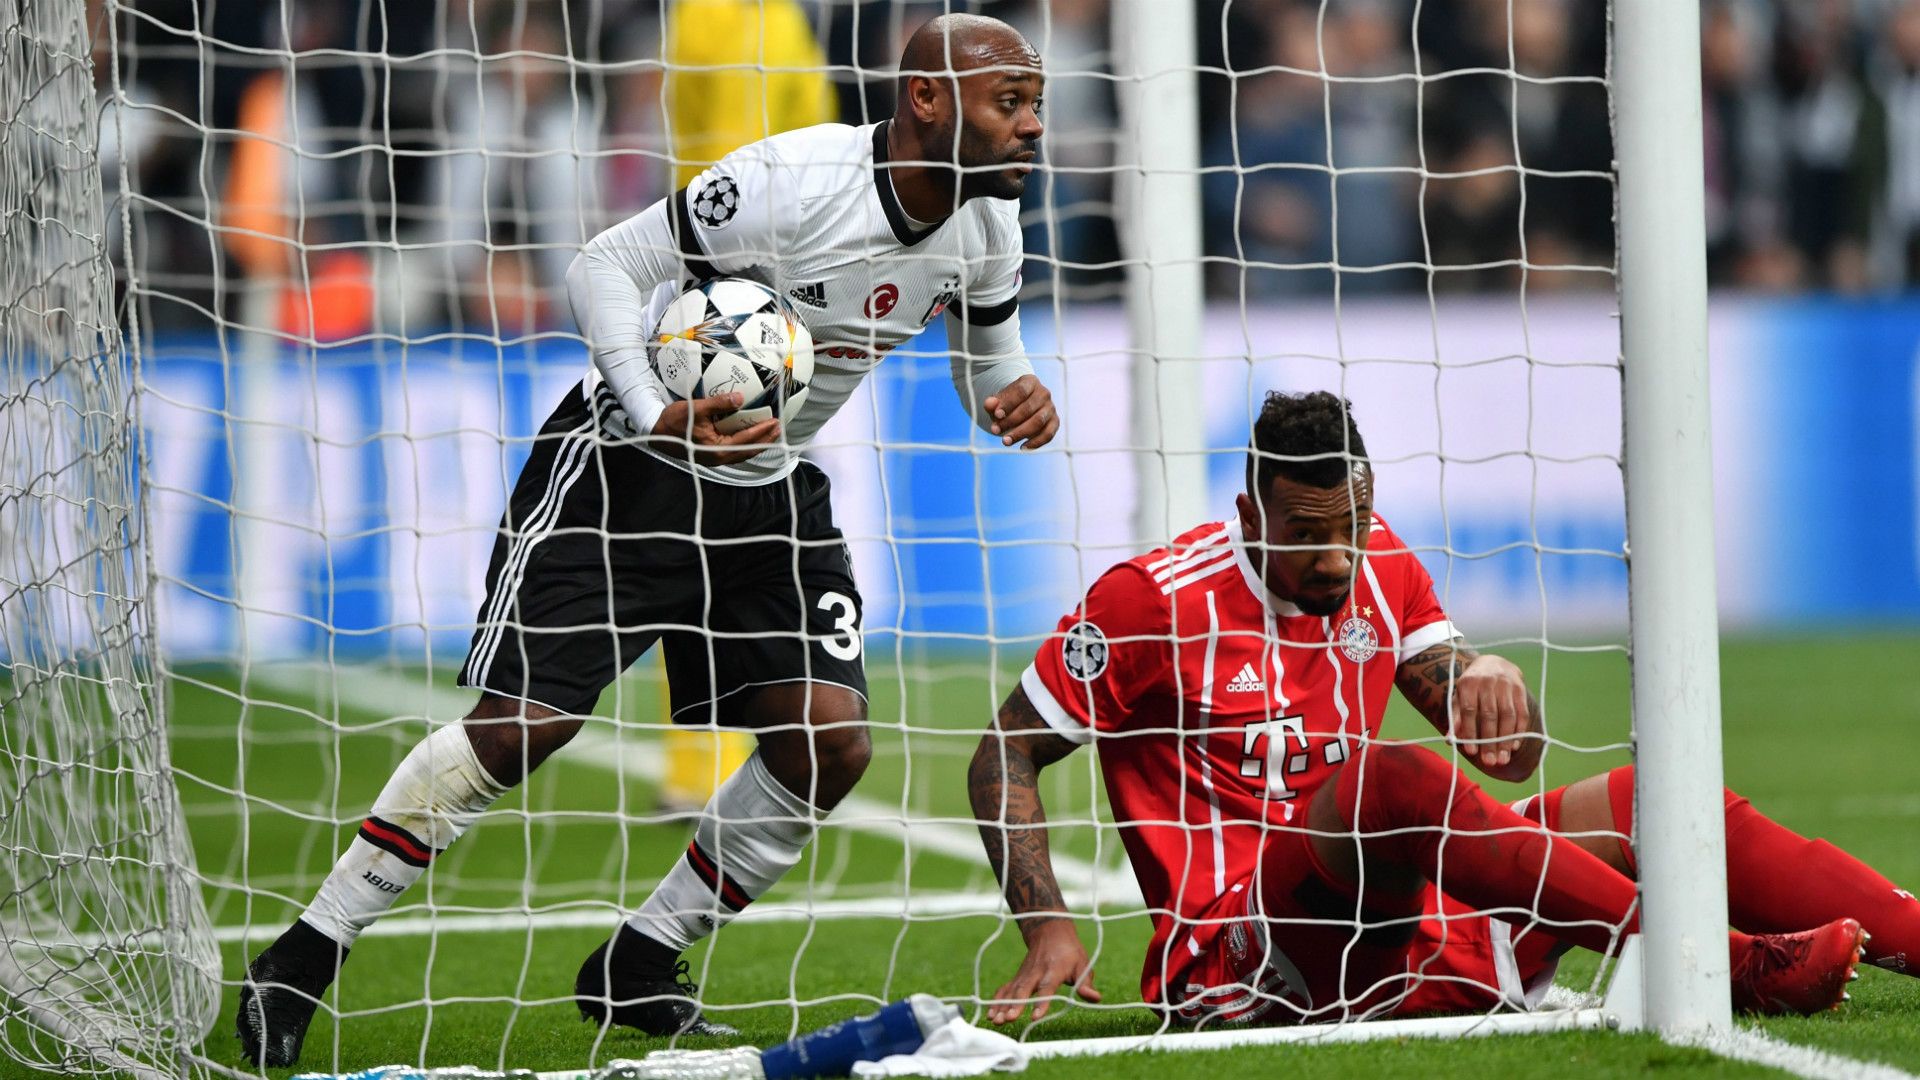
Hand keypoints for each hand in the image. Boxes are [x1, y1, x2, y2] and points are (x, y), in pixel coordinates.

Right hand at [649, 392, 779, 466]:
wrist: (654, 432)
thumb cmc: (674, 420)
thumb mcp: (697, 408)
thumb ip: (719, 403)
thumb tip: (740, 398)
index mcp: (717, 449)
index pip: (747, 439)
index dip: (762, 431)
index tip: (775, 422)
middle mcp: (718, 458)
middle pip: (748, 451)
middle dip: (765, 440)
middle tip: (779, 429)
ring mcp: (714, 459)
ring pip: (742, 453)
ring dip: (757, 443)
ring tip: (769, 433)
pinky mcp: (710, 456)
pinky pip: (734, 452)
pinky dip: (745, 445)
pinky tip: (749, 438)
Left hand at [983, 375, 1058, 449]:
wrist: (1021, 408)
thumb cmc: (1008, 404)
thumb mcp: (998, 402)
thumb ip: (992, 403)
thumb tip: (989, 404)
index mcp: (1030, 382)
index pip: (1021, 391)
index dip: (1008, 403)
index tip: (996, 415)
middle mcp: (1044, 393)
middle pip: (1028, 408)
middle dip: (1010, 421)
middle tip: (995, 430)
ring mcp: (1051, 408)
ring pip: (1038, 421)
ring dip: (1020, 433)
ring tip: (1005, 441)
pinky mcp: (1054, 422)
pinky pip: (1048, 434)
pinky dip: (1036, 442)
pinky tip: (1022, 447)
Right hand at [988, 918, 1100, 1023]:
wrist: (1050, 931)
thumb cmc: (1070, 952)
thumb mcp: (1083, 964)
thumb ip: (1086, 983)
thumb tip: (1095, 998)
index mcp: (1054, 969)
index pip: (1047, 988)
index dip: (1042, 1002)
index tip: (1035, 1016)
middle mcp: (1036, 972)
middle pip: (1024, 990)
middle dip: (1016, 1005)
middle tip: (1009, 1019)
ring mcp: (1024, 974)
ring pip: (1012, 990)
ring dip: (1003, 1005)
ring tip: (997, 1020)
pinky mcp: (1018, 977)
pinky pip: (1005, 989)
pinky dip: (998, 1000)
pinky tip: (991, 1015)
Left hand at [1450, 653, 1530, 771]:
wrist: (1493, 663)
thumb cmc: (1472, 686)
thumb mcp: (1460, 696)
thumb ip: (1456, 716)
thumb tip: (1450, 740)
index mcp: (1469, 683)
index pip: (1469, 710)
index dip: (1470, 732)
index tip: (1470, 752)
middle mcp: (1488, 682)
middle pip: (1489, 715)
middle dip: (1489, 741)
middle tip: (1489, 762)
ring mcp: (1506, 684)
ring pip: (1508, 715)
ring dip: (1506, 740)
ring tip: (1502, 759)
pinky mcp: (1520, 689)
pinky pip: (1522, 713)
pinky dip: (1519, 731)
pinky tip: (1514, 746)